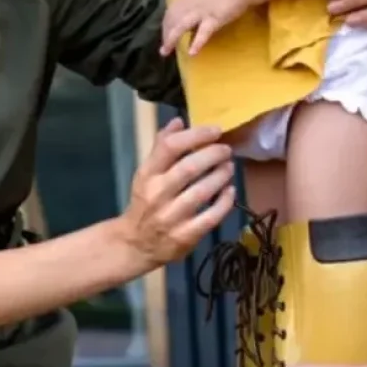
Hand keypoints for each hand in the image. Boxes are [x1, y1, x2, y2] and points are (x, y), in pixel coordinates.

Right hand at [117, 118, 235, 267]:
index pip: (170, 147)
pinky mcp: (185, 236)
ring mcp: (171, 217)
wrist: (136, 244)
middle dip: (213, 155)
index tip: (215, 131)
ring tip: (229, 167)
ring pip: (202, 191)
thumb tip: (179, 121)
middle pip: (189, 168)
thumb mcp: (147, 173)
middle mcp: (157, 194)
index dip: (196, 135)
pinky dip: (224, 202)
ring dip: (221, 176)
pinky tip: (230, 191)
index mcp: (147, 174)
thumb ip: (162, 147)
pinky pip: (210, 217)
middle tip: (226, 150)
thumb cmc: (146, 202)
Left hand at [161, 0, 247, 55]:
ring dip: (172, 39)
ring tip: (166, 52)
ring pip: (181, 25)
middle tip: (164, 49)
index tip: (164, 35)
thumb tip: (186, 17)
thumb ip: (193, 3)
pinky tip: (192, 53)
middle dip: (165, 34)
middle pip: (172, 20)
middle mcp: (190, 3)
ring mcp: (201, 11)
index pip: (170, 11)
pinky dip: (196, 43)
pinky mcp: (214, 19)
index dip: (165, 24)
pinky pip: (203, 32)